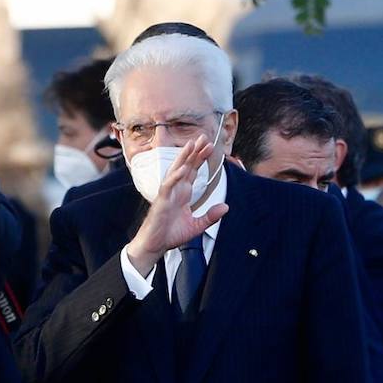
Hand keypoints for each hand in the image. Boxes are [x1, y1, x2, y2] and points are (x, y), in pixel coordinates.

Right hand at [124, 135, 227, 275]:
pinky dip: (175, 176)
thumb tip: (226, 207)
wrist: (156, 245)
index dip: (201, 159)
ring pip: (176, 170)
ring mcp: (168, 193)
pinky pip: (168, 185)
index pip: (193, 171)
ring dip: (183, 157)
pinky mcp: (161, 201)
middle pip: (186, 166)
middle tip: (204, 137)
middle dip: (195, 151)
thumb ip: (211, 216)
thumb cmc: (170, 234)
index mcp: (183, 193)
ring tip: (191, 144)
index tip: (211, 147)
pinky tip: (183, 168)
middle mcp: (175, 190)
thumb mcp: (196, 225)